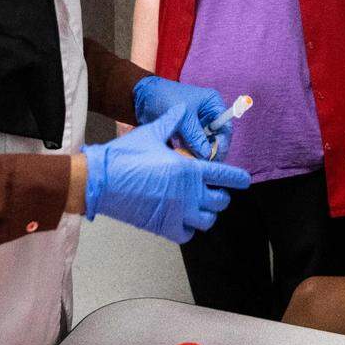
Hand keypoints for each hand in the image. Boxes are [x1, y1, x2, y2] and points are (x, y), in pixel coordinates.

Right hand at [82, 105, 250, 242]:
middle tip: (215, 191)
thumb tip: (181, 110)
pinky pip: (187, 234)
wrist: (100, 180)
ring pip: (208, 220)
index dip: (238, 178)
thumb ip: (172, 122)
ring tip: (202, 206)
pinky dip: (189, 229)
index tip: (244, 180)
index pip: (225, 175)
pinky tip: (185, 221)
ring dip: (208, 213)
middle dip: (221, 195)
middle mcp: (188, 192)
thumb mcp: (151, 133)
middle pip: (220, 200)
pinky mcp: (163, 226)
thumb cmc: (125, 155)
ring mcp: (177, 212)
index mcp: (189, 168)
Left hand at [133, 76, 232, 160]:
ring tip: (192, 162)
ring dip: (199, 153)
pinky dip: (189, 152)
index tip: (215, 156)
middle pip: (216, 137)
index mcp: (212, 104)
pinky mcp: (186, 132)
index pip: (225, 126)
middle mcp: (207, 114)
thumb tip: (207, 155)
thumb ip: (196, 137)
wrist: (141, 97)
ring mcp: (196, 124)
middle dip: (210, 150)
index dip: (222, 142)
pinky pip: (192, 146)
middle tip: (204, 164)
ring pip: (204, 143)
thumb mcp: (184, 118)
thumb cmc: (165, 98)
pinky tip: (183, 159)